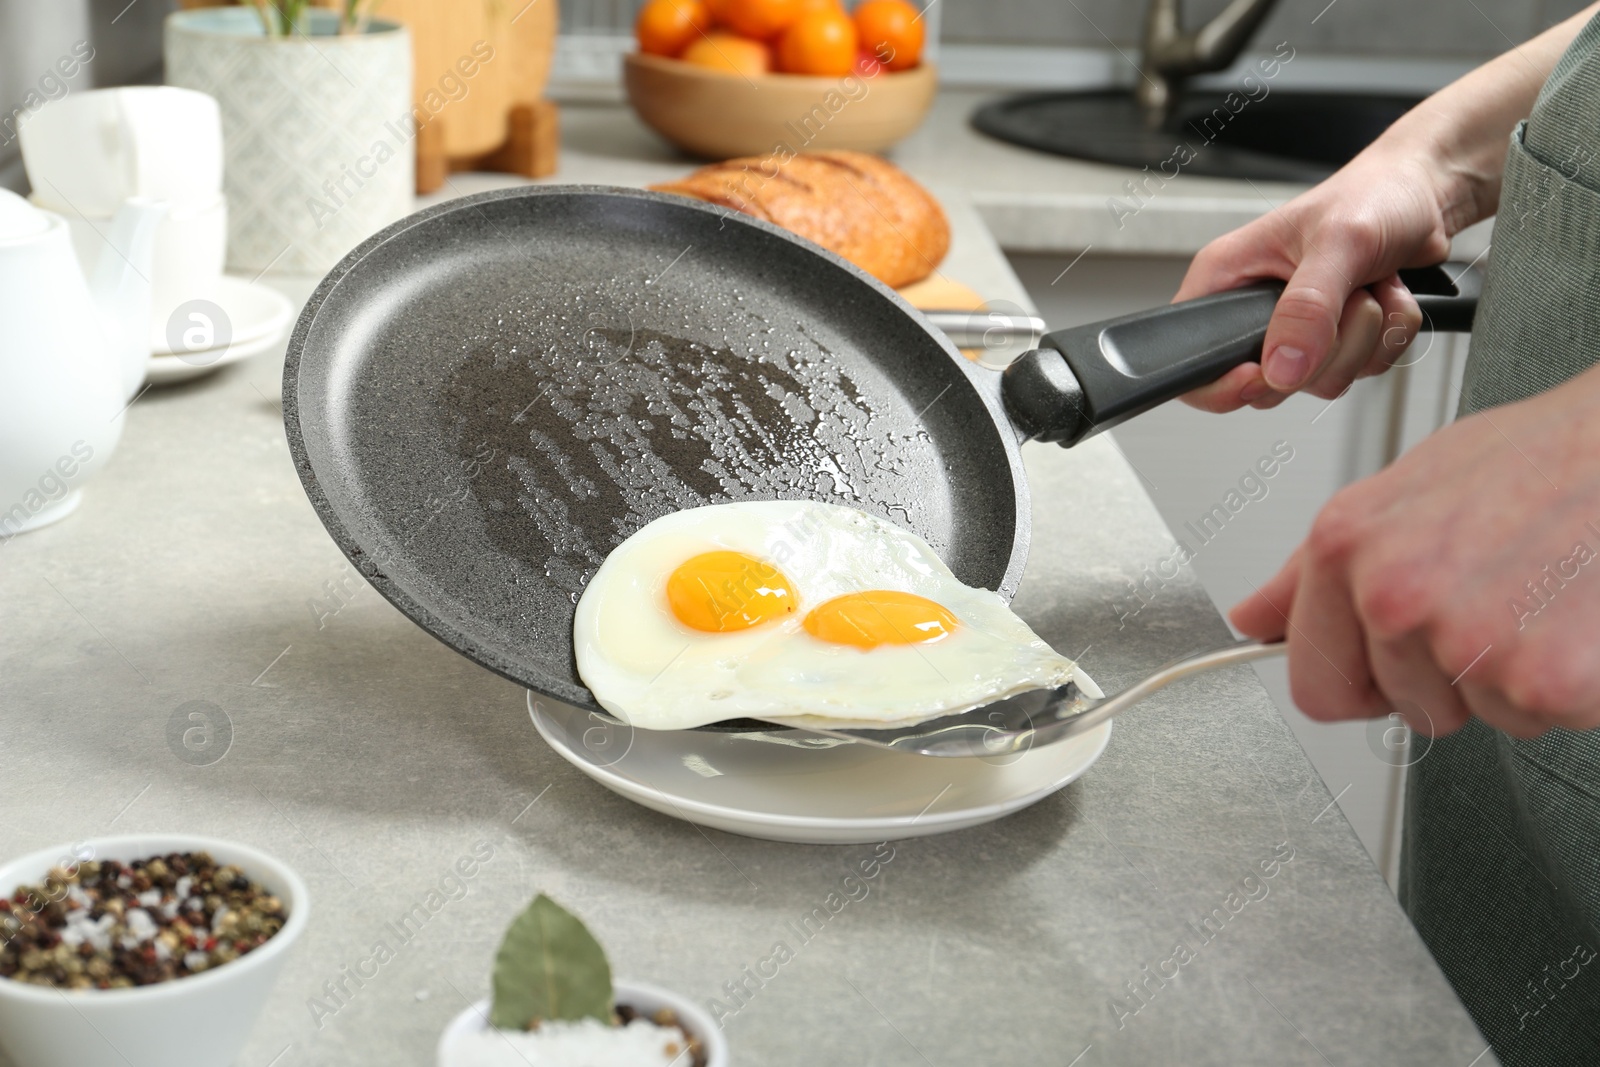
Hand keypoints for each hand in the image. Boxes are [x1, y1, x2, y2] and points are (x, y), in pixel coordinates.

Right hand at [1175, 147, 1456, 411]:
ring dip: (1363, 338)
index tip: (1262, 374)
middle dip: (1322, 350)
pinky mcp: (1334, 342)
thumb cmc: (1372, 195)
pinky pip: (1361, 372)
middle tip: (1341, 296)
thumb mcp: (1337, 242)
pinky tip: (1384, 296)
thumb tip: (1281, 367)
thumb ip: (1307, 308)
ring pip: (1320, 381)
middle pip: (1269, 384)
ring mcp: (1296, 333)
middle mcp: (1254, 313)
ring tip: (1368, 286)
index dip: (1222, 384)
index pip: (1197, 362)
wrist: (1422, 194)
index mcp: (1226, 280)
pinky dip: (1386, 338)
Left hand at [1230, 366, 1599, 736]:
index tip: (1394, 659)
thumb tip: (1254, 618)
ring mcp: (1465, 642)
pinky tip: (1580, 618)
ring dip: (1515, 675)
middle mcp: (1395, 595)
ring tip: (1544, 596)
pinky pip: (1544, 720)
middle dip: (1452, 673)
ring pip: (1479, 714)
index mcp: (1348, 546)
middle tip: (1501, 599)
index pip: (1315, 682)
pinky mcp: (1544, 680)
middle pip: (1404, 706)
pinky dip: (1574, 686)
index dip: (1364, 680)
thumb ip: (1315, 567)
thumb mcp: (1410, 487)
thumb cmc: (1543, 456)